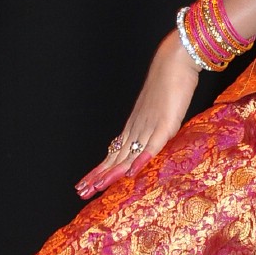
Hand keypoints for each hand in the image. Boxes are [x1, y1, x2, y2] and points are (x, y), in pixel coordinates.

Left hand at [75, 29, 199, 198]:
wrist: (174, 62)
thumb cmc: (169, 84)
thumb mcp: (159, 112)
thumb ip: (154, 129)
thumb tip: (151, 144)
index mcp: (134, 127)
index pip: (113, 153)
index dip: (100, 170)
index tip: (86, 183)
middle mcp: (136, 129)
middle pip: (114, 157)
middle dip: (98, 176)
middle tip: (81, 192)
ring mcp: (149, 127)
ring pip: (127, 155)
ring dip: (111, 173)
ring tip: (97, 188)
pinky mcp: (164, 124)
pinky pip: (151, 146)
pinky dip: (141, 160)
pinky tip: (132, 173)